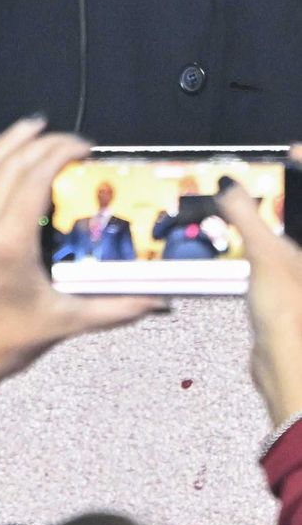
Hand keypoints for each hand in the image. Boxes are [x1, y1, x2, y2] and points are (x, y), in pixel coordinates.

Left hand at [0, 117, 164, 390]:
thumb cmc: (4, 342)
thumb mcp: (66, 323)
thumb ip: (116, 307)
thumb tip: (157, 299)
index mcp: (8, 241)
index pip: (35, 175)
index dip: (61, 151)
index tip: (83, 148)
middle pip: (10, 161)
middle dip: (41, 141)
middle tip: (67, 140)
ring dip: (8, 140)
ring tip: (33, 128)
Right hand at [218, 166, 301, 428]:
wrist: (289, 372)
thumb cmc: (290, 315)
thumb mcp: (265, 255)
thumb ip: (245, 215)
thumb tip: (230, 186)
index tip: (290, 152)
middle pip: (297, 218)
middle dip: (277, 198)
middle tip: (255, 179)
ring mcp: (300, 277)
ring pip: (287, 239)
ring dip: (265, 221)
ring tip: (240, 205)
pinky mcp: (292, 295)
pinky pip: (279, 260)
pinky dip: (262, 247)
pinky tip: (242, 242)